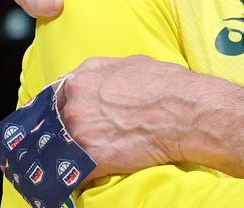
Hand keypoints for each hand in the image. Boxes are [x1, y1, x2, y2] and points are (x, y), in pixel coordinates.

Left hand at [56, 55, 197, 181]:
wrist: (188, 112)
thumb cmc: (168, 86)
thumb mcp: (131, 63)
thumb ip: (102, 73)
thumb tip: (94, 83)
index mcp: (82, 78)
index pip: (54, 97)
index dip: (61, 110)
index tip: (64, 120)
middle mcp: (75, 103)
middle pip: (56, 123)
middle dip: (68, 132)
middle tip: (84, 140)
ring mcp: (81, 131)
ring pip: (61, 149)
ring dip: (71, 155)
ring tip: (87, 159)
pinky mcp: (92, 158)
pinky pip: (73, 175)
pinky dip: (79, 179)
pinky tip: (88, 179)